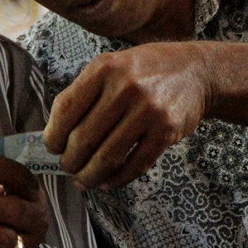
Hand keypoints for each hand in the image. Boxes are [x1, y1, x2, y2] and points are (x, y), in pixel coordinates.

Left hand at [43, 43, 210, 188]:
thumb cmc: (145, 71)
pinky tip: (107, 182)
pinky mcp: (166, 131)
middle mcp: (125, 87)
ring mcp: (147, 110)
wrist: (195, 71)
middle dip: (70, 160)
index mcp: (104, 68)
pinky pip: (135, 165)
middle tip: (68, 166)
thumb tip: (56, 133)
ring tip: (83, 179)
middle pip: (84, 137)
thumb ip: (85, 93)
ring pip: (107, 156)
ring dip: (90, 175)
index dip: (54, 134)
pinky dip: (117, 179)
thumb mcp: (111, 66)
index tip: (52, 147)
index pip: (66, 108)